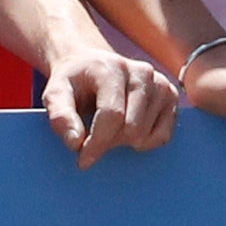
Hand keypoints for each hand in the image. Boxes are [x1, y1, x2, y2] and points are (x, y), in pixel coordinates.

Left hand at [41, 47, 178, 169]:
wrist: (90, 65)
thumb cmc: (73, 83)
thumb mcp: (55, 95)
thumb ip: (61, 117)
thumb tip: (75, 143)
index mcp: (113, 68)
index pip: (112, 115)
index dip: (96, 143)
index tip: (82, 160)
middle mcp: (142, 72)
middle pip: (131, 129)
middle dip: (108, 143)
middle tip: (93, 139)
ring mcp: (160, 83)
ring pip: (146, 135)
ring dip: (124, 143)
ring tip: (109, 129)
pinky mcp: (171, 96)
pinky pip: (163, 136)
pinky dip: (144, 142)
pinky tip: (127, 130)